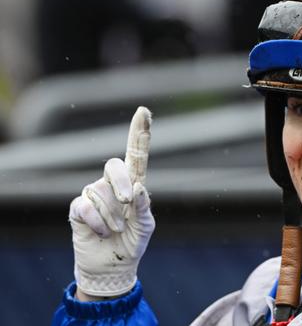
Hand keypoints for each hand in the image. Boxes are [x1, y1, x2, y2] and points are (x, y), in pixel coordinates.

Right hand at [69, 106, 154, 297]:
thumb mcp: (146, 226)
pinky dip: (98, 222)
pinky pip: (86, 205)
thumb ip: (145, 207)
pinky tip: (102, 232)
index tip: (144, 111)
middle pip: (114, 165)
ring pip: (101, 192)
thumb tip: (139, 187)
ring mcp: (94, 194)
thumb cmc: (133, 243)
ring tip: (116, 230)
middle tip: (129, 202)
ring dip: (113, 216)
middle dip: (121, 182)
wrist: (113, 267)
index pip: (136, 155)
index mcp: (134, 185)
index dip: (139, 133)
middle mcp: (112, 184)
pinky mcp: (78, 208)